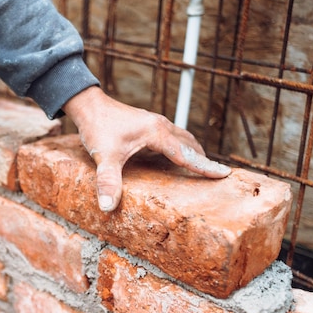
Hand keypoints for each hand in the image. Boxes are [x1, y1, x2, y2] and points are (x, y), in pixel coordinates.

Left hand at [62, 86, 230, 211]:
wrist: (87, 105)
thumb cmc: (97, 127)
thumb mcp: (104, 156)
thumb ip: (108, 181)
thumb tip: (108, 206)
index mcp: (156, 132)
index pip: (186, 154)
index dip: (204, 166)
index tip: (224, 175)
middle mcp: (160, 125)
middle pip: (189, 144)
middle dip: (203, 159)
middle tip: (218, 175)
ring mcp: (154, 123)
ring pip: (182, 138)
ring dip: (193, 151)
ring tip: (202, 167)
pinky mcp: (147, 124)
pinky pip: (172, 137)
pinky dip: (180, 147)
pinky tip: (175, 157)